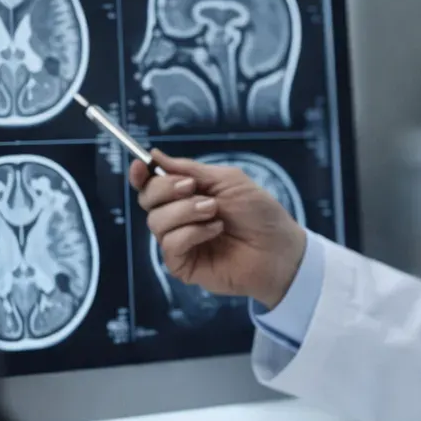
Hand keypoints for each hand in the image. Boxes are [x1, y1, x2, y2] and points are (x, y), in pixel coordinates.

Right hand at [131, 149, 306, 307]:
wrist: (279, 248)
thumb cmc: (259, 213)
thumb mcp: (226, 180)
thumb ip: (189, 168)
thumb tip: (155, 156)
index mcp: (186, 195)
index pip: (151, 184)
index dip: (140, 174)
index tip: (141, 164)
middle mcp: (178, 218)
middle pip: (147, 199)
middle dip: (166, 188)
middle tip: (193, 188)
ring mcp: (180, 242)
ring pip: (156, 221)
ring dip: (185, 211)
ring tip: (214, 212)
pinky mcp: (183, 265)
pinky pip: (170, 244)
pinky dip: (191, 233)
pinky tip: (214, 230)